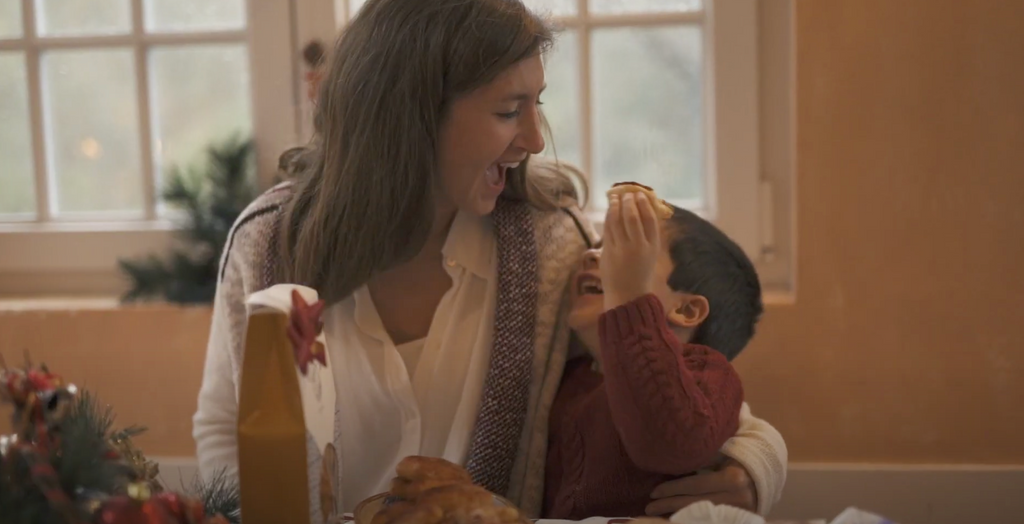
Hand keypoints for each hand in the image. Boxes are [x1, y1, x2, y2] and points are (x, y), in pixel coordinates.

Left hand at [602, 192, 660, 310]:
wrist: (627, 295)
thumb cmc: (640, 272)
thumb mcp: (650, 254)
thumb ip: (647, 235)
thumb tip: (641, 210)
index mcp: (653, 246)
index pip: (650, 219)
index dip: (644, 204)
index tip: (640, 195)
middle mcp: (638, 246)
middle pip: (633, 217)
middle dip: (629, 202)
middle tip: (626, 194)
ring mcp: (622, 249)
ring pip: (617, 221)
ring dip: (615, 206)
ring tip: (614, 198)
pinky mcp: (608, 252)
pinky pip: (607, 229)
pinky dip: (608, 217)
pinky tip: (609, 211)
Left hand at [646, 458, 757, 516]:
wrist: (764, 475)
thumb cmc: (739, 457)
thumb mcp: (725, 451)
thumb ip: (704, 454)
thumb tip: (675, 451)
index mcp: (732, 478)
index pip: (695, 485)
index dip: (672, 489)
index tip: (653, 492)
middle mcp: (737, 498)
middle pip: (695, 503)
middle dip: (669, 505)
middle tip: (648, 507)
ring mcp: (738, 512)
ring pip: (701, 514)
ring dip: (677, 515)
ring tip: (657, 515)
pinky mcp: (737, 519)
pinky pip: (709, 519)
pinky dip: (691, 518)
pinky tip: (675, 518)